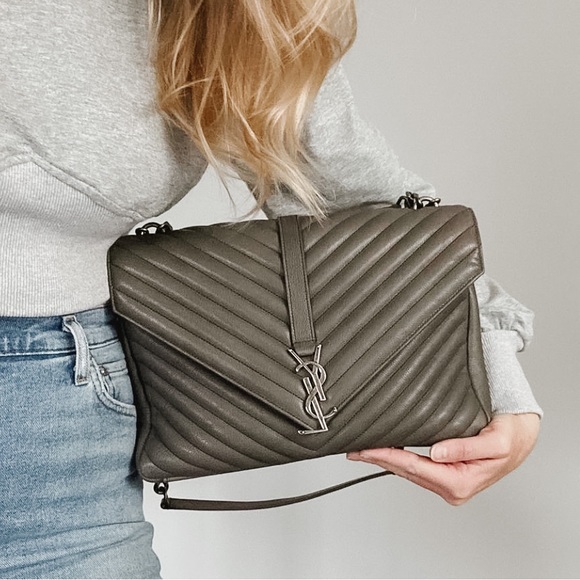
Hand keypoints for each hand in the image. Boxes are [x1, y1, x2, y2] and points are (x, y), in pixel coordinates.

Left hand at [347, 413, 539, 504]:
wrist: (522, 436)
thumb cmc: (511, 436)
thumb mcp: (494, 441)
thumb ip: (465, 449)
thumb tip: (437, 454)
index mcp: (460, 481)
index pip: (413, 468)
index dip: (387, 457)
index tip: (366, 449)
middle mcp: (451, 486)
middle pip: (406, 471)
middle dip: (379, 459)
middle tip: (355, 449)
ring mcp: (448, 482)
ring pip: (409, 471)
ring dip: (386, 459)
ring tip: (364, 449)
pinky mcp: (446, 473)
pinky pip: (417, 467)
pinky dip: (399, 458)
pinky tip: (388, 452)